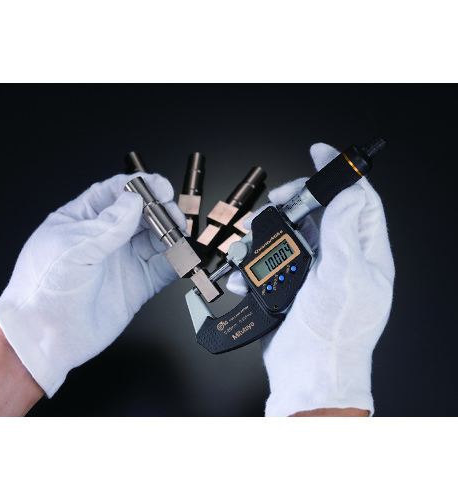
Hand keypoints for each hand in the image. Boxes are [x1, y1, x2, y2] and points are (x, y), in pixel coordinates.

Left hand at [0, 173, 185, 396]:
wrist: (46, 338)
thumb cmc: (43, 291)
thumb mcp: (72, 248)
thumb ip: (107, 225)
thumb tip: (133, 201)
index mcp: (82, 220)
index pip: (114, 193)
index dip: (139, 187)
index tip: (158, 187)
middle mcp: (105, 239)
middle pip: (141, 214)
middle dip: (160, 210)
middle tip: (171, 216)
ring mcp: (123, 262)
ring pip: (156, 239)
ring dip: (171, 235)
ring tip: (177, 237)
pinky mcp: (138, 285)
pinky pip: (163, 268)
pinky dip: (176, 261)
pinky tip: (180, 258)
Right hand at [227, 143, 394, 415]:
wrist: (308, 373)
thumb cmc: (335, 334)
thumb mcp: (345, 278)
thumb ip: (344, 232)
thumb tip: (349, 193)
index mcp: (365, 253)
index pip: (359, 200)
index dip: (341, 174)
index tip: (319, 153)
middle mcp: (341, 259)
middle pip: (318, 212)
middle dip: (292, 202)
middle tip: (274, 203)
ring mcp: (314, 272)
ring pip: (289, 234)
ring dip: (266, 233)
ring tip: (249, 239)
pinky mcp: (290, 285)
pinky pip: (270, 262)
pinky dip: (253, 264)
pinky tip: (244, 273)